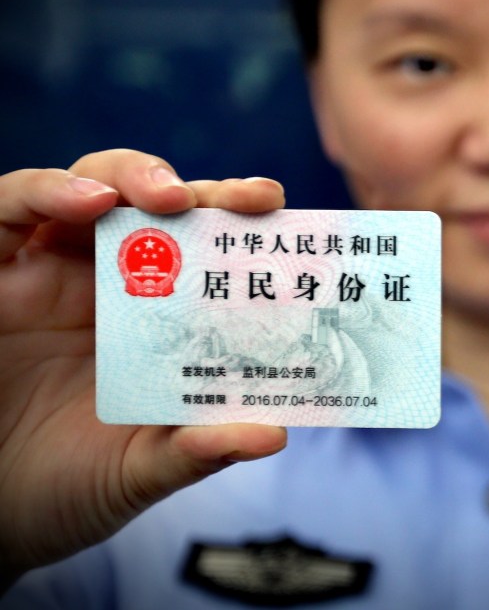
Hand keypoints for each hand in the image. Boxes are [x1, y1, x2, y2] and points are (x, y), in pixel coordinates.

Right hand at [0, 150, 288, 585]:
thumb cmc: (66, 486)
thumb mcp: (139, 470)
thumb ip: (199, 451)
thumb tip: (275, 435)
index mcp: (157, 317)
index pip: (208, 251)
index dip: (246, 227)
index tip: (286, 219)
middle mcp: (107, 282)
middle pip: (161, 207)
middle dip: (209, 192)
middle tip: (251, 199)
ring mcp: (45, 270)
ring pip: (93, 186)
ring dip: (135, 177)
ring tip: (170, 198)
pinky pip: (10, 206)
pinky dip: (49, 190)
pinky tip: (92, 203)